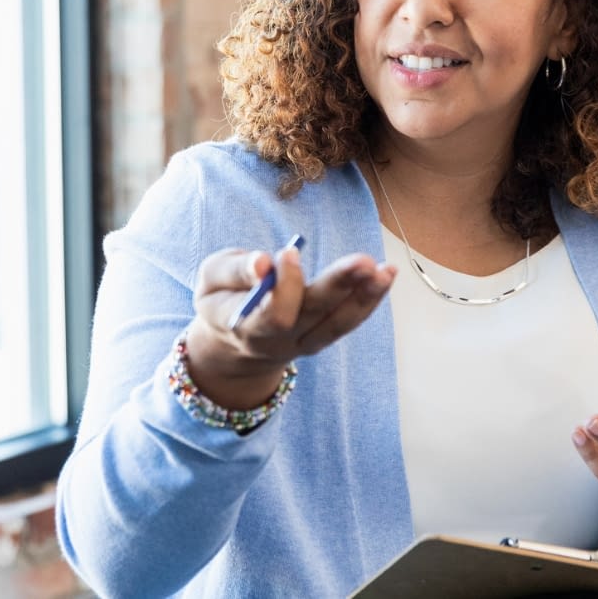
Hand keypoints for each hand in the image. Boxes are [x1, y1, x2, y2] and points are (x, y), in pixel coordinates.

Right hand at [185, 244, 394, 409]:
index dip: (284, 286)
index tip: (288, 252)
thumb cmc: (221, 300)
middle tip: (363, 261)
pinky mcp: (321, 337)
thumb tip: (264, 262)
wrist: (231, 346)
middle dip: (339, 287)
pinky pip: (347, 321)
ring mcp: (304, 342)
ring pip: (337, 322)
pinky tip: (388, 273)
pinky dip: (369, 299)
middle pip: (313, 315)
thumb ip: (233, 271)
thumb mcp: (210, 281)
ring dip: (364, 296)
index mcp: (247, 326)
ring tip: (385, 270)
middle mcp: (280, 340)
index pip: (273, 314)